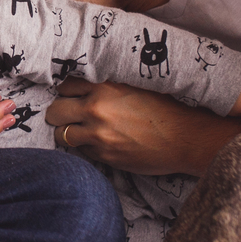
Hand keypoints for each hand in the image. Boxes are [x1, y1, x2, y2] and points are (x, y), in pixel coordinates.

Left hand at [46, 78, 240, 175]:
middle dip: (58, 113)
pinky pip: (81, 152)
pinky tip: (101, 143)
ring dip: (67, 133)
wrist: (185, 138)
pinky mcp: (104, 156)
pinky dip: (86, 148)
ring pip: (62, 135)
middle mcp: (96, 109)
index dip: (66, 91)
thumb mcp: (134, 85)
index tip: (71, 95)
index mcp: (104, 87)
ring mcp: (98, 135)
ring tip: (79, 131)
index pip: (65, 85)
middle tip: (67, 115)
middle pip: (55, 111)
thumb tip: (85, 86)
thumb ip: (108, 85)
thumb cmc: (164, 108)